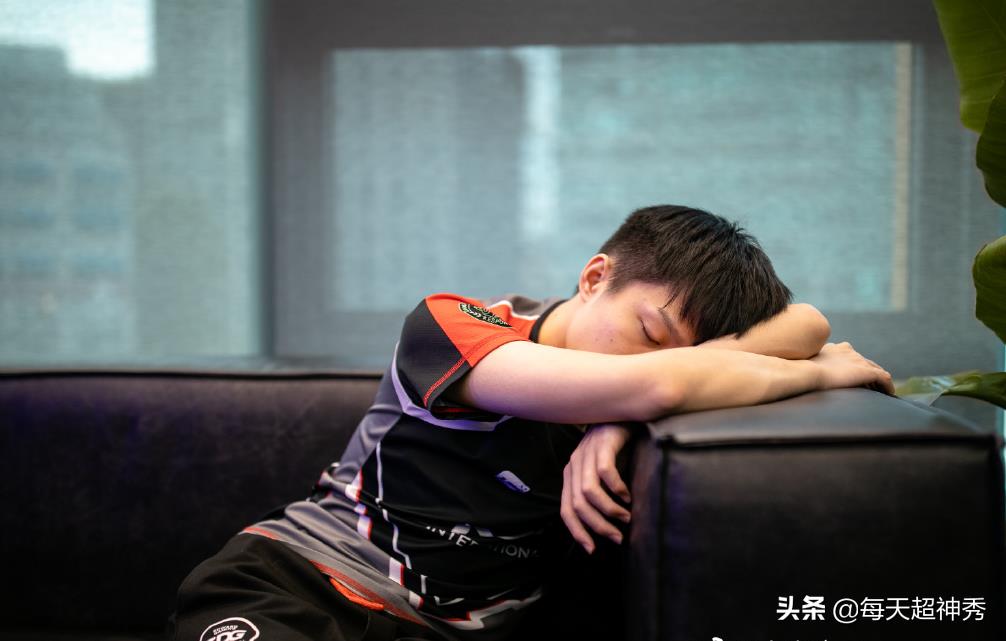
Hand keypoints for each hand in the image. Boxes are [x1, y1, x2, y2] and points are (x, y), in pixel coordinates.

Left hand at [561, 423, 632, 553]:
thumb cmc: (614, 447)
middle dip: (598, 526)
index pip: (566, 510)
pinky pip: (604, 472)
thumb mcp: (600, 471)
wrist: (622, 413)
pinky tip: (627, 496)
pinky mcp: (601, 444)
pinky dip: (616, 488)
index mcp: (571, 475)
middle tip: (617, 537)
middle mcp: (574, 465)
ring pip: (589, 492)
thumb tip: (607, 524)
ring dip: (608, 510)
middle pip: (578, 505)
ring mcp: (586, 454)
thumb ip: (598, 492)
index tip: (592, 549)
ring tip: (626, 517)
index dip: (577, 532)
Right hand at [810, 342, 893, 394]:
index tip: (855, 376)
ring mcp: (859, 360)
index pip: (851, 357)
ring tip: (882, 391)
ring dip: (879, 381)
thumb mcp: (807, 366)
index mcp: (836, 348)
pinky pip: (883, 378)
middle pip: (865, 362)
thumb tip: (803, 375)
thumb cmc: (802, 372)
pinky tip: (890, 393)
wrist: (807, 372)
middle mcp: (850, 351)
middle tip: (872, 386)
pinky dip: (887, 386)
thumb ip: (812, 367)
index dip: (855, 366)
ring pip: (876, 370)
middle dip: (869, 373)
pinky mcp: (866, 371)